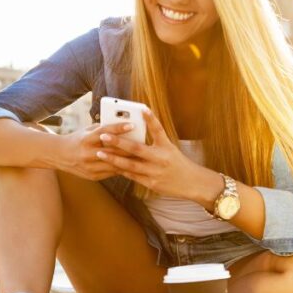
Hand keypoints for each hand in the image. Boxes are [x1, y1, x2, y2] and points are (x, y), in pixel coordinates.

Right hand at [55, 122, 137, 180]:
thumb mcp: (87, 131)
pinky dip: (122, 168)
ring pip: (114, 164)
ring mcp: (89, 167)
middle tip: (144, 144)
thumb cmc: (78, 139)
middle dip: (129, 147)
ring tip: (142, 156)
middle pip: (113, 150)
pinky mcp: (92, 176)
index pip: (104, 132)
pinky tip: (132, 165)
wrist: (60, 156)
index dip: (119, 128)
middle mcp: (87, 153)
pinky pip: (111, 173)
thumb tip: (123, 125)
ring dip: (128, 160)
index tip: (132, 125)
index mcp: (85, 139)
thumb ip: (103, 129)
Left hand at [95, 108, 209, 198]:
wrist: (192, 183)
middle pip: (137, 148)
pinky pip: (133, 176)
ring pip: (131, 164)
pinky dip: (121, 170)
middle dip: (119, 142)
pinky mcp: (152, 183)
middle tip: (104, 136)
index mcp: (167, 147)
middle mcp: (161, 158)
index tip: (142, 108)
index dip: (150, 119)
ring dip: (114, 159)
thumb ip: (155, 141)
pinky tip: (110, 165)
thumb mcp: (170, 149)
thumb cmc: (178, 163)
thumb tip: (135, 132)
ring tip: (100, 153)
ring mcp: (155, 172)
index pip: (158, 130)